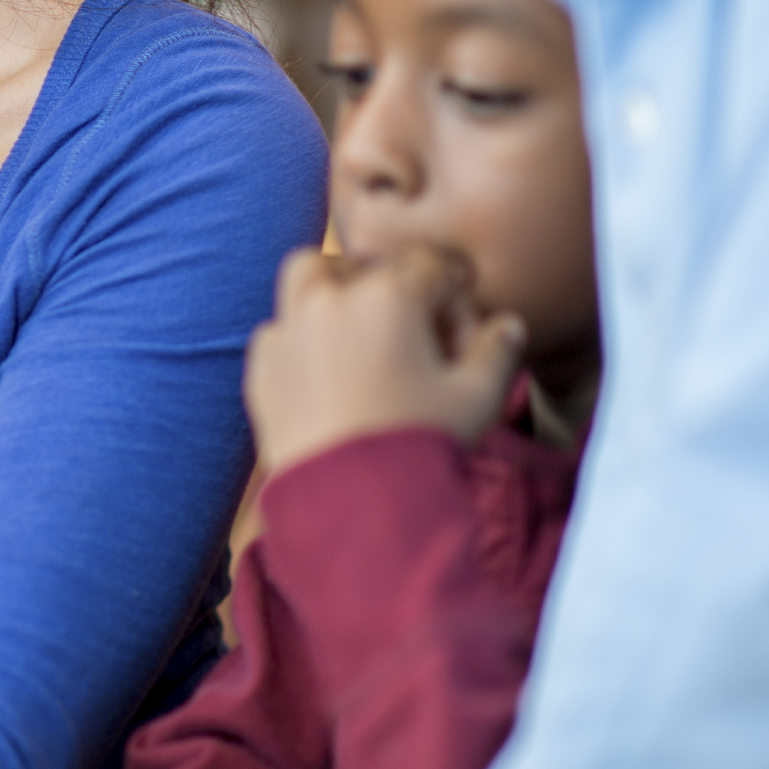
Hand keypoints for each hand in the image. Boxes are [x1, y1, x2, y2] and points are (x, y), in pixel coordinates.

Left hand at [244, 246, 523, 475]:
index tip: (461, 341)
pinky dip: (300, 338)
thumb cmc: (422, 444)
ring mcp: (290, 330)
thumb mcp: (479, 398)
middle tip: (409, 327)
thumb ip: (497, 351)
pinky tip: (324, 373)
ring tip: (359, 331)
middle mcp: (332, 300)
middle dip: (391, 284)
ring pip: (307, 279)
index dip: (455, 302)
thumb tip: (507, 326)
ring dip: (334, 291)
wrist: (353, 502)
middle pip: (366, 265)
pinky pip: (278, 332)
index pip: (432, 270)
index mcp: (390, 296)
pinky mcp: (262, 366)